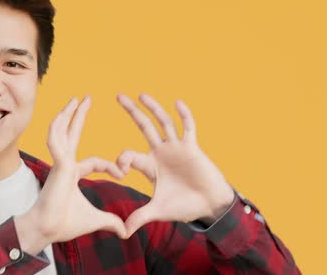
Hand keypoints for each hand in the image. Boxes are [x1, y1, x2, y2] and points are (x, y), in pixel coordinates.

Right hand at [16, 96, 126, 254]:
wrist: (47, 229)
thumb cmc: (65, 224)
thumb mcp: (95, 219)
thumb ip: (111, 221)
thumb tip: (126, 232)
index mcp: (72, 174)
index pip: (93, 162)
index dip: (110, 166)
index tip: (122, 174)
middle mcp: (64, 164)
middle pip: (72, 135)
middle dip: (78, 116)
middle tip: (85, 98)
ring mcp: (59, 163)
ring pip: (62, 132)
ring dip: (68, 114)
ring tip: (76, 99)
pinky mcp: (57, 164)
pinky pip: (55, 141)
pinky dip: (57, 128)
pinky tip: (62, 114)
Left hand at [116, 93, 234, 237]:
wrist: (209, 207)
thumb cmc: (184, 206)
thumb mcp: (157, 211)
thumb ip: (139, 217)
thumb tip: (122, 232)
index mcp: (150, 165)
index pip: (129, 154)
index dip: (121, 159)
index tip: (117, 171)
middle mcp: (161, 152)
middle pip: (144, 127)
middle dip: (132, 112)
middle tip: (119, 96)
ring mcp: (176, 148)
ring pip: (163, 123)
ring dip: (153, 108)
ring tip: (141, 94)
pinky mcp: (192, 148)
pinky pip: (188, 128)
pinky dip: (184, 116)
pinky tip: (177, 102)